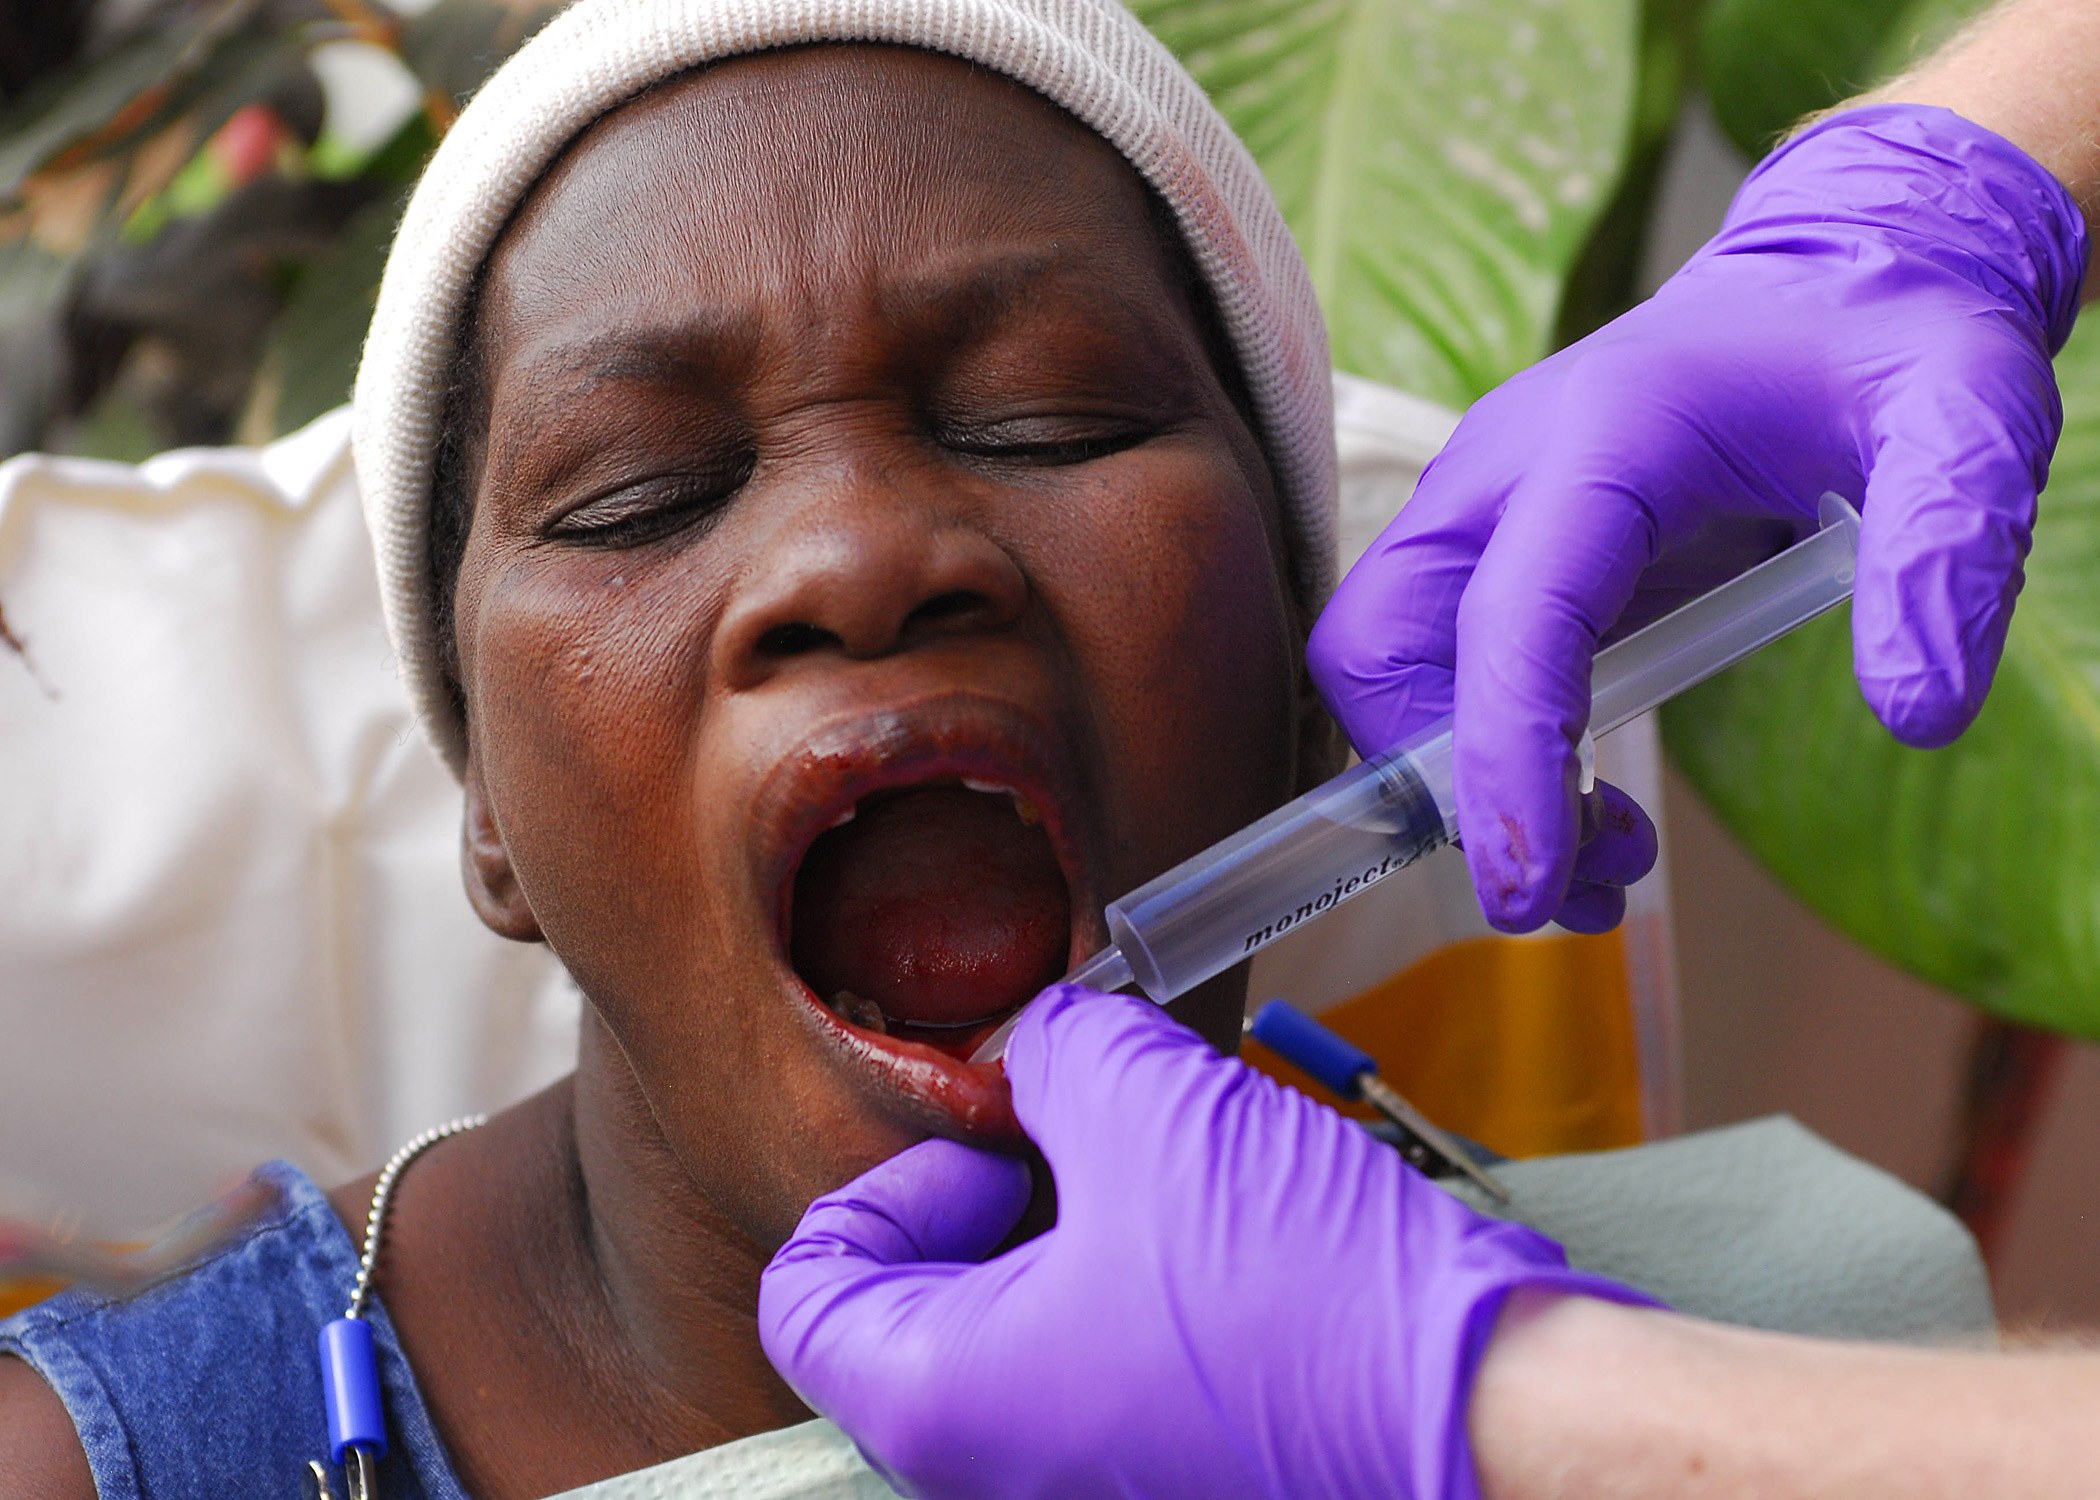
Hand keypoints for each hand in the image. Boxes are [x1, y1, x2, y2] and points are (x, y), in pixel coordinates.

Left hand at [759, 986, 1653, 1499]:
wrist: (1495, 1420)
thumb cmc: (1315, 1300)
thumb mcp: (1153, 1110)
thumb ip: (1058, 1051)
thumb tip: (1045, 1045)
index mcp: (939, 1407)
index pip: (807, 1293)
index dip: (889, 1182)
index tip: (996, 1140)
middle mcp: (995, 1479)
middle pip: (918, 1314)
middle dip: (1001, 1197)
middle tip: (1093, 1137)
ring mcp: (1090, 1495)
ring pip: (1023, 1343)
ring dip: (1081, 1237)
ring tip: (1179, 1176)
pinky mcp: (1175, 1486)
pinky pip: (1109, 1381)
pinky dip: (1142, 1296)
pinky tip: (1234, 1238)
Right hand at [1308, 103, 2087, 931]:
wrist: (1837, 273)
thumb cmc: (1892, 339)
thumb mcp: (1967, 419)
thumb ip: (1949, 549)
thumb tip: (1916, 715)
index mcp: (1605, 433)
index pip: (1507, 616)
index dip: (1500, 757)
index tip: (1529, 886)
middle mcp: (1506, 467)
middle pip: (1375, 643)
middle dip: (1437, 774)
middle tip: (1567, 874)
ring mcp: (1487, 507)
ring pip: (1384, 663)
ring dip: (1459, 778)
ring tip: (1605, 855)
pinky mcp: (1500, 546)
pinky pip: (1438, 664)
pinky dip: (1485, 750)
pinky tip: (1592, 797)